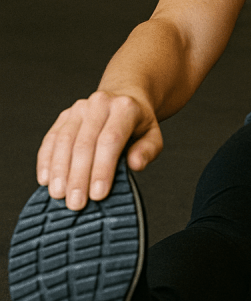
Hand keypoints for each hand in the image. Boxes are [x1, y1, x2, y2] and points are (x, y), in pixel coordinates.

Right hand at [36, 90, 162, 210]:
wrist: (124, 97)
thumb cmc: (138, 124)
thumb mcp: (153, 136)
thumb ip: (147, 151)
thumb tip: (135, 164)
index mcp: (125, 108)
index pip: (110, 140)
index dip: (102, 169)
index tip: (98, 194)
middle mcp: (100, 104)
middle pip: (84, 143)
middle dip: (79, 176)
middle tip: (76, 203)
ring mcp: (79, 108)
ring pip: (64, 141)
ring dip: (59, 171)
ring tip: (59, 195)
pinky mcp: (64, 115)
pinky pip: (51, 138)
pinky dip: (46, 160)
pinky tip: (46, 179)